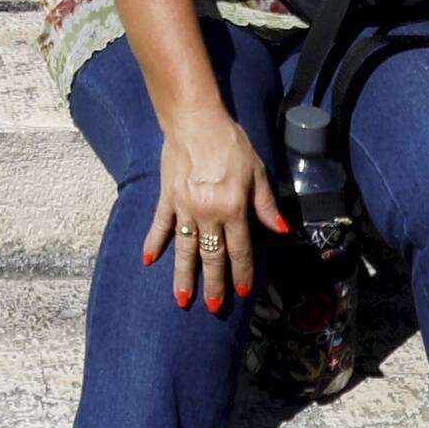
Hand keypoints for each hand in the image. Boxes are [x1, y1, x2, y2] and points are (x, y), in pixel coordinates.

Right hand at [145, 108, 285, 310]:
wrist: (196, 121)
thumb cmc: (230, 143)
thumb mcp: (257, 172)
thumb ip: (266, 204)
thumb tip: (280, 230)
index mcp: (233, 208)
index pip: (240, 250)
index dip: (242, 272)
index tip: (242, 291)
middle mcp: (208, 213)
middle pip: (212, 256)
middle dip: (214, 284)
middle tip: (214, 306)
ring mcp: (184, 208)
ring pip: (185, 249)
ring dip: (184, 275)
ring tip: (182, 299)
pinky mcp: (167, 198)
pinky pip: (160, 226)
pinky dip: (153, 243)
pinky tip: (148, 261)